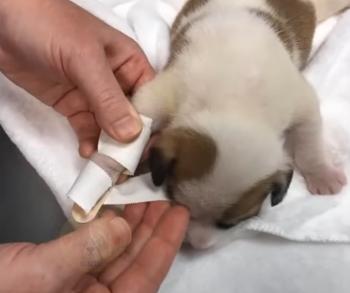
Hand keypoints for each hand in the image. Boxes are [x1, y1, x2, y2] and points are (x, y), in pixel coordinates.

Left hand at [0, 0, 154, 156]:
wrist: (1, 20)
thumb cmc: (49, 26)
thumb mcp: (83, 59)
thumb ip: (108, 98)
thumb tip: (131, 135)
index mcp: (130, 64)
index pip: (151, 99)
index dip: (153, 124)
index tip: (150, 150)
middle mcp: (118, 81)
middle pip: (132, 117)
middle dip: (131, 140)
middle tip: (127, 164)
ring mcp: (94, 95)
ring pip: (110, 127)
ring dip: (110, 146)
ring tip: (107, 165)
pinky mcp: (73, 105)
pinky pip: (87, 128)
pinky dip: (90, 142)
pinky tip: (88, 153)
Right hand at [0, 203, 188, 292]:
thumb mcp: (43, 275)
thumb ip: (87, 251)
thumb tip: (122, 228)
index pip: (147, 275)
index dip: (166, 242)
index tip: (180, 212)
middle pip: (135, 259)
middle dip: (152, 227)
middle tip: (164, 196)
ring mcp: (81, 284)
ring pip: (116, 249)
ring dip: (131, 222)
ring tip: (145, 195)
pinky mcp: (65, 269)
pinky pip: (94, 244)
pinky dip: (106, 224)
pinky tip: (116, 207)